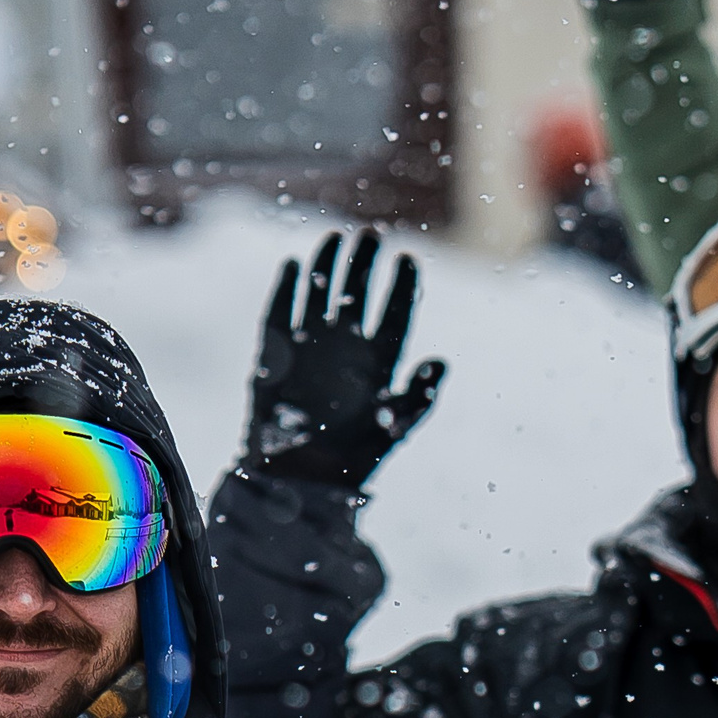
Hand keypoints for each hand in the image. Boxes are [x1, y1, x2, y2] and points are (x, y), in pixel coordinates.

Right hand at [244, 230, 444, 489]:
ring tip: (335, 237)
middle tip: (372, 236)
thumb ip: (417, 399)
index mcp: (378, 366)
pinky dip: (286, 291)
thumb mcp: (391, 431)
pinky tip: (294, 265)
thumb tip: (442, 364)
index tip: (409, 260)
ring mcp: (309, 350)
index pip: (394, 316)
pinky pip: (280, 315)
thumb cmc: (349, 461)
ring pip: (320, 296)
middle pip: (357, 296)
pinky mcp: (275, 356)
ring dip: (328, 267)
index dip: (402, 288)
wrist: (297, 481)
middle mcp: (345, 351)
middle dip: (365, 265)